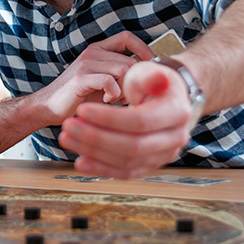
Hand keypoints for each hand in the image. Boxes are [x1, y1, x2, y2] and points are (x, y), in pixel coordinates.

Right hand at [31, 31, 152, 123]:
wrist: (48, 106)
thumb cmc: (78, 96)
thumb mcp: (102, 79)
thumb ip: (120, 73)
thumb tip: (148, 75)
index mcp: (98, 49)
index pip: (127, 37)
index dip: (143, 50)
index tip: (148, 69)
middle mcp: (92, 52)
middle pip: (130, 60)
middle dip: (135, 81)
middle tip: (127, 96)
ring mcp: (86, 63)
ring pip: (123, 69)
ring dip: (126, 88)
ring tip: (116, 98)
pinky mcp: (81, 78)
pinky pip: (110, 81)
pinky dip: (114, 94)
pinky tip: (106, 100)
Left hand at [58, 60, 192, 178]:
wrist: (165, 99)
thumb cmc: (152, 83)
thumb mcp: (149, 71)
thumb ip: (150, 75)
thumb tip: (158, 77)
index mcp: (176, 113)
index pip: (140, 121)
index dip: (109, 118)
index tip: (82, 110)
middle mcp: (174, 138)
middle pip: (133, 146)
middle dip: (96, 138)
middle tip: (68, 126)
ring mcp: (163, 155)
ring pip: (127, 161)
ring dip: (93, 152)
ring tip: (67, 139)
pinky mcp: (150, 164)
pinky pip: (125, 172)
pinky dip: (101, 168)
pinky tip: (81, 161)